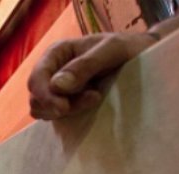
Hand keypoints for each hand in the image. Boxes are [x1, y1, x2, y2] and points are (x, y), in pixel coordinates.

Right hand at [28, 32, 157, 119]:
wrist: (142, 59)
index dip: (45, 96)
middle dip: (58, 105)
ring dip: (66, 112)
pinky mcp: (64, 106)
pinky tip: (90, 107)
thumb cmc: (128, 49)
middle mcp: (51, 73)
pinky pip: (55, 118)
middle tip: (93, 98)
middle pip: (37, 99)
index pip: (36, 80)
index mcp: (56, 54)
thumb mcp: (111, 50)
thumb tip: (57, 86)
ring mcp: (56, 92)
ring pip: (43, 111)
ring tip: (95, 99)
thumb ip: (84, 65)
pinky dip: (68, 118)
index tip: (64, 108)